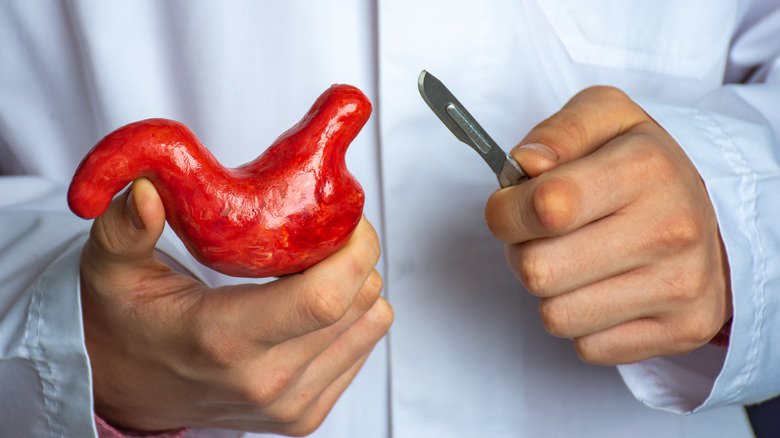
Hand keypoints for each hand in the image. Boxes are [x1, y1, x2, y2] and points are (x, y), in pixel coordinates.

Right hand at [80, 178, 392, 434]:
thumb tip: (145, 192)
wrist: (127, 389)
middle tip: (324, 231)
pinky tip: (309, 303)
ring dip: (357, 285)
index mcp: (223, 340)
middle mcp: (266, 382)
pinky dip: (351, 316)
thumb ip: (124, 229)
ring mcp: (290, 405)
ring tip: (314, 268)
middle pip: (359, 305)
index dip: (353, 249)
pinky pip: (363, 348)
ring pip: (372, 325)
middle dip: (357, 255)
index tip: (344, 216)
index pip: (324, 298)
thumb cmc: (124, 323)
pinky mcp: (304, 416)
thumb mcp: (111, 270)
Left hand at [485, 86, 731, 364]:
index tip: (510, 206)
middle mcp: (671, 228)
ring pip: (557, 317)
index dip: (506, 211)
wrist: (715, 219)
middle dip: (523, 254)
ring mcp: (681, 285)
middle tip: (543, 238)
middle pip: (537, 270)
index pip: (544, 206)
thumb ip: (558, 132)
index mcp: (646, 167)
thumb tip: (525, 164)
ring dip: (551, 293)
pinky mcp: (683, 330)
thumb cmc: (645, 169)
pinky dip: (583, 324)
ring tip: (575, 263)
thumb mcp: (605, 119)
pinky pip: (588, 347)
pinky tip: (605, 290)